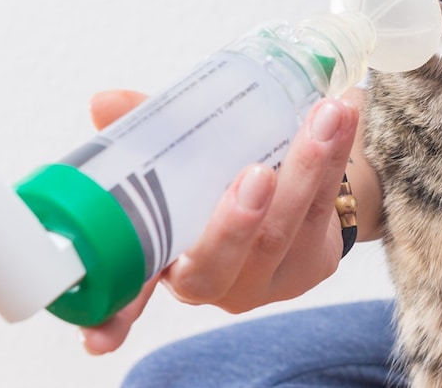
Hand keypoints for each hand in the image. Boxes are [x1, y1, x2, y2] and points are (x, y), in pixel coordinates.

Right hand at [80, 89, 367, 353]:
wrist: (286, 186)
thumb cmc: (216, 175)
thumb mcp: (177, 152)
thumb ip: (145, 128)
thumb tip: (104, 102)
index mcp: (162, 261)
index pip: (127, 299)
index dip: (110, 319)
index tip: (98, 340)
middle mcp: (212, 281)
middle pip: (222, 264)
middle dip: (238, 223)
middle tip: (256, 174)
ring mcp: (265, 279)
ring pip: (283, 232)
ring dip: (307, 169)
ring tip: (324, 116)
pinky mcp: (311, 264)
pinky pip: (322, 211)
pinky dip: (335, 160)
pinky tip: (343, 117)